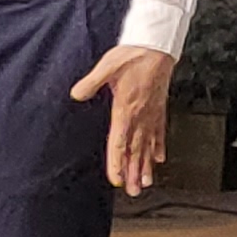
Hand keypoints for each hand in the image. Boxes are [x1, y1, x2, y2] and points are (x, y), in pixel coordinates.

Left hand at [73, 44, 175, 195]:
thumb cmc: (133, 54)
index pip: (120, 142)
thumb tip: (76, 94)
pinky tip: (159, 158)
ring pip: (148, 145)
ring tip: (146, 182)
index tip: (116, 179)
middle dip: (134, 171)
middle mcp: (140, 115)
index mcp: (126, 108)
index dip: (117, 162)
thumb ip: (91, 82)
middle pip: (136, 149)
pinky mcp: (159, 107)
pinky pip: (159, 131)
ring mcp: (151, 112)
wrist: (157, 45)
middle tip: (134, 191)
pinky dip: (159, 146)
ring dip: (147, 165)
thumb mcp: (107, 66)